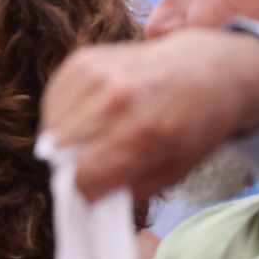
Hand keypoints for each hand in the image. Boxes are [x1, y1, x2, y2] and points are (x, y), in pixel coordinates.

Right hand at [40, 28, 258, 200]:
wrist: (206, 69)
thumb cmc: (193, 124)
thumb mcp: (175, 169)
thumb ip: (131, 188)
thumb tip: (91, 199)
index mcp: (143, 133)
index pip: (85, 177)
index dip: (86, 190)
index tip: (95, 188)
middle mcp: (115, 100)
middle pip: (60, 151)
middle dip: (72, 164)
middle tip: (92, 163)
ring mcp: (96, 75)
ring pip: (51, 126)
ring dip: (63, 139)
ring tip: (89, 138)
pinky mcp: (83, 59)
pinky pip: (52, 99)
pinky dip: (61, 113)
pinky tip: (85, 116)